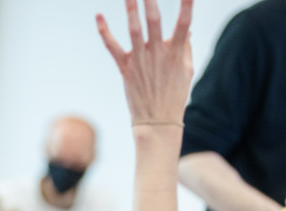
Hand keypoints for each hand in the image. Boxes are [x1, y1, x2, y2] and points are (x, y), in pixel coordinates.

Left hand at [97, 0, 193, 126]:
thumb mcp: (186, 72)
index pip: (184, 24)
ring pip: (134, 30)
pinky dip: (104, 31)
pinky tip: (98, 16)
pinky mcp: (125, 68)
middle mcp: (157, 55)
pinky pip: (112, 47)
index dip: (187, 5)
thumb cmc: (174, 96)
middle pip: (154, 22)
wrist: (156, 122)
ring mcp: (140, 61)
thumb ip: (185, 49)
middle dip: (151, 2)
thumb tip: (187, 30)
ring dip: (131, 10)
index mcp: (175, 55)